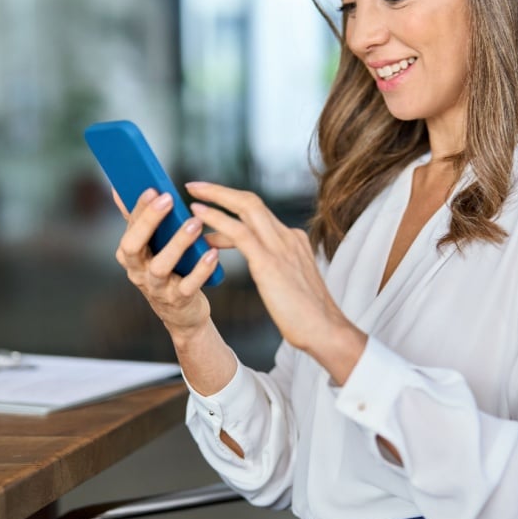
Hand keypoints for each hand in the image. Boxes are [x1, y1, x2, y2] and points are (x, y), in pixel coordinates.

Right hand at [112, 188, 221, 339]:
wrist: (182, 311)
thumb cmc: (167, 269)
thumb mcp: (150, 246)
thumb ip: (137, 219)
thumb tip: (117, 189)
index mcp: (129, 254)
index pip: (130, 227)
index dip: (139, 208)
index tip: (153, 188)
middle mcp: (138, 271)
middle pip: (133, 246)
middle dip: (148, 221)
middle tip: (168, 199)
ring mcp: (157, 287)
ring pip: (160, 266)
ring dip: (177, 243)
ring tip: (195, 223)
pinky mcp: (178, 300)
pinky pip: (188, 285)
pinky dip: (200, 269)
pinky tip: (212, 253)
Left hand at [186, 182, 366, 382]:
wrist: (325, 331)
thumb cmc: (306, 315)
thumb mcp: (291, 281)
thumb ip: (277, 265)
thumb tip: (260, 262)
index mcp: (293, 240)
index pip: (259, 213)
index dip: (232, 204)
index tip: (210, 205)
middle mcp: (287, 237)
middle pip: (251, 201)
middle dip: (221, 191)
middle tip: (194, 187)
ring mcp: (280, 247)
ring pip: (245, 207)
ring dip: (215, 196)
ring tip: (191, 194)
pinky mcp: (269, 263)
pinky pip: (239, 232)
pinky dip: (216, 218)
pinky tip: (198, 214)